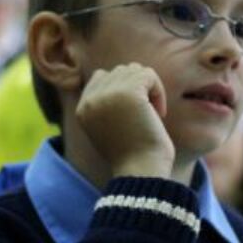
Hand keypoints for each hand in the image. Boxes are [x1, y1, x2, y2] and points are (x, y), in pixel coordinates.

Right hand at [75, 63, 174, 178]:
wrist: (141, 171)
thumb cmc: (133, 154)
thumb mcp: (111, 128)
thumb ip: (109, 104)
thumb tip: (128, 75)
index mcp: (83, 109)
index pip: (101, 77)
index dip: (123, 89)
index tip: (133, 113)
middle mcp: (91, 99)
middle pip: (120, 71)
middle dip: (137, 88)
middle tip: (146, 116)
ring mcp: (108, 94)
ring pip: (135, 70)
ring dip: (149, 89)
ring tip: (152, 114)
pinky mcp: (129, 93)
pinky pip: (149, 75)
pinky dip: (158, 92)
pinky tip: (159, 113)